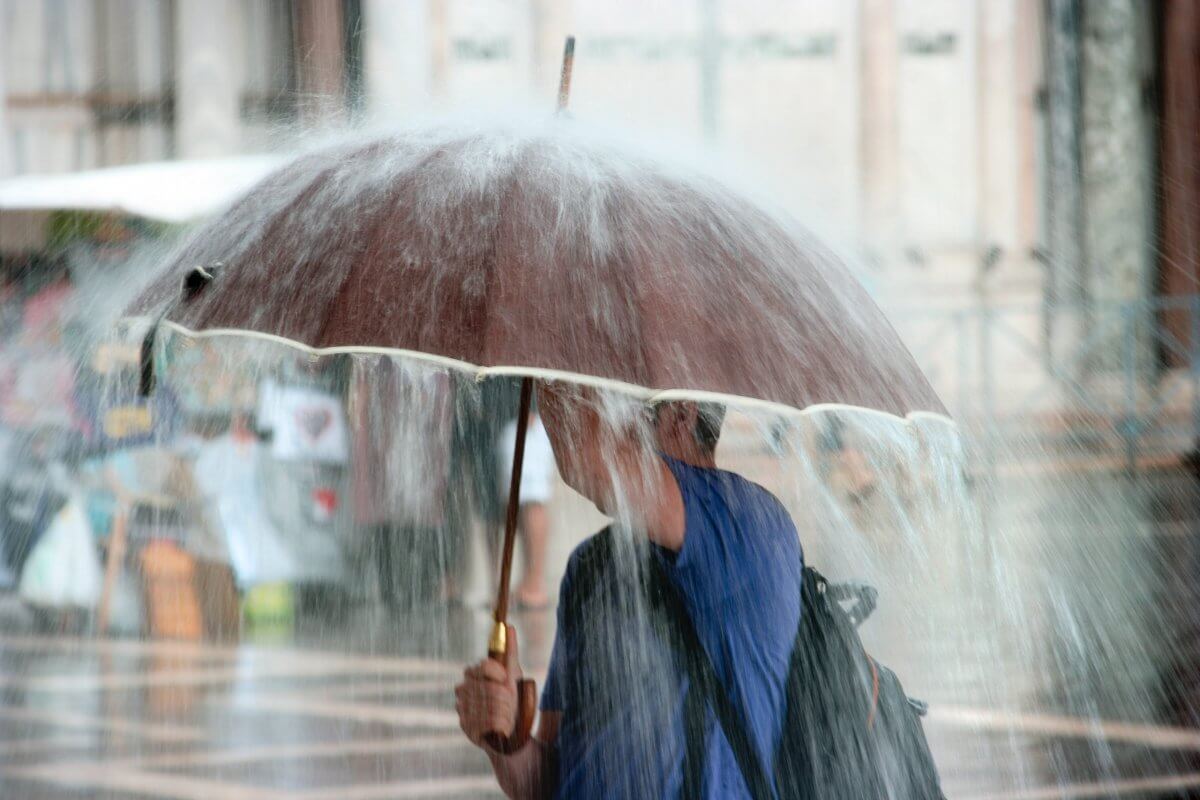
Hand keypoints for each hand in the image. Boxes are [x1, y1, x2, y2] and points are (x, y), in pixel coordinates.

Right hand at [455, 624, 521, 750]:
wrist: (511, 729)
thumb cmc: (512, 698)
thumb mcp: (514, 674)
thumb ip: (510, 651)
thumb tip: (509, 626)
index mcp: (474, 673)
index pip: (483, 666)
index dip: (499, 674)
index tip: (507, 680)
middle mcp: (463, 689)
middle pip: (488, 688)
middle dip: (505, 698)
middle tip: (511, 703)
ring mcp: (462, 707)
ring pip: (488, 707)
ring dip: (504, 713)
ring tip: (508, 717)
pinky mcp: (464, 726)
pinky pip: (485, 724)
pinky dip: (498, 726)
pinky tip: (501, 728)